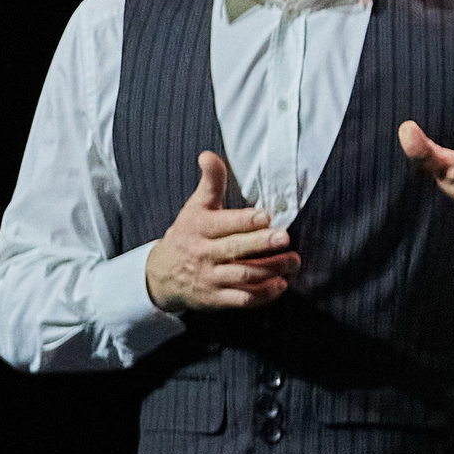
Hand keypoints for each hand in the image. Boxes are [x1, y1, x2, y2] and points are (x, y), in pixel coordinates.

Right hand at [145, 152, 300, 312]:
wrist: (160, 276)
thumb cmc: (187, 235)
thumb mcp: (195, 207)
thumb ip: (210, 182)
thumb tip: (208, 154)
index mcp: (199, 228)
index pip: (223, 224)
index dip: (245, 220)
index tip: (266, 216)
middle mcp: (203, 254)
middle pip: (234, 250)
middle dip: (261, 244)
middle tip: (286, 238)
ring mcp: (210, 278)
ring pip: (242, 275)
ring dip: (271, 269)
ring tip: (293, 261)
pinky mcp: (215, 299)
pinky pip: (241, 299)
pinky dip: (263, 294)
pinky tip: (280, 285)